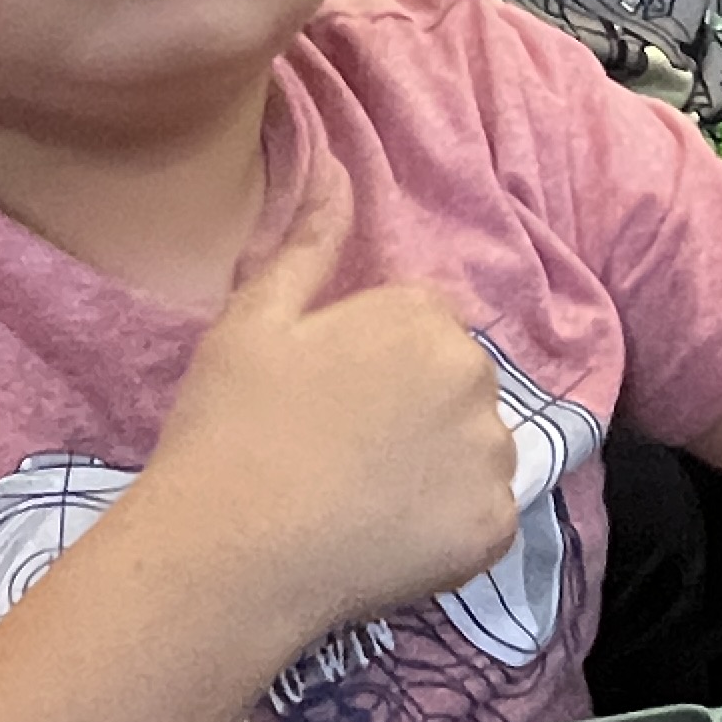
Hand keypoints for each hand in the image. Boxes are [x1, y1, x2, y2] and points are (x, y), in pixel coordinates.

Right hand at [132, 195, 523, 649]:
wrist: (227, 555)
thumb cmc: (229, 428)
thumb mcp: (254, 317)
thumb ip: (311, 240)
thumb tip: (337, 166)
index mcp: (423, 318)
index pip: (423, 328)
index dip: (371, 365)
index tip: (323, 403)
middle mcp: (476, 377)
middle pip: (457, 386)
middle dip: (415, 411)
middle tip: (338, 454)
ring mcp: (492, 457)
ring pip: (477, 450)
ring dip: (438, 468)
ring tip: (361, 499)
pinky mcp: (494, 530)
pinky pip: (484, 517)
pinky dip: (448, 529)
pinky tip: (386, 539)